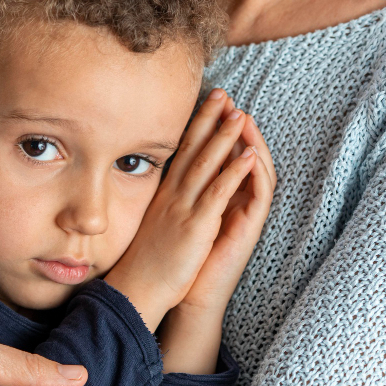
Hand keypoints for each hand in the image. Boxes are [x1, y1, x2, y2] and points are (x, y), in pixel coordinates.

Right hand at [104, 89, 262, 330]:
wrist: (136, 291)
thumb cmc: (142, 267)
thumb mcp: (150, 228)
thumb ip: (161, 208)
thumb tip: (167, 198)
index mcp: (163, 197)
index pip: (179, 153)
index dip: (194, 127)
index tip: (206, 106)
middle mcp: (172, 197)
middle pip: (192, 150)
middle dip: (209, 119)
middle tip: (223, 94)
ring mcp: (183, 210)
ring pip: (206, 165)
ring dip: (225, 137)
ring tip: (240, 113)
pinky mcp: (196, 227)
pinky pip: (218, 193)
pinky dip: (234, 172)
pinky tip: (249, 154)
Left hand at [178, 97, 275, 314]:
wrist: (186, 295)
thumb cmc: (177, 258)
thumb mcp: (174, 215)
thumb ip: (176, 191)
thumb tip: (162, 166)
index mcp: (214, 194)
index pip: (217, 153)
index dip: (212, 127)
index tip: (203, 102)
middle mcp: (233, 200)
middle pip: (238, 153)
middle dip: (232, 125)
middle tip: (227, 97)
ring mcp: (244, 213)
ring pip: (254, 169)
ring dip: (250, 142)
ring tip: (242, 117)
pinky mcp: (249, 228)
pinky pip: (259, 195)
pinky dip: (256, 173)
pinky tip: (251, 154)